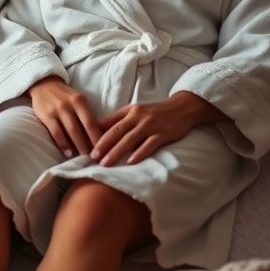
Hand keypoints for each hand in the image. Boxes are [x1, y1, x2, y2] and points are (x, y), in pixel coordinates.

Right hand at [30, 75, 102, 156]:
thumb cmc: (65, 97)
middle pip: (82, 128)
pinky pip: (56, 133)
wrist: (44, 85)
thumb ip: (86, 115)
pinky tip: (68, 153)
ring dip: (78, 146)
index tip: (103, 150)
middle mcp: (69, 104)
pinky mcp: (46, 116)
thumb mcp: (78, 101)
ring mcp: (57, 110)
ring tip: (84, 158)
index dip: (98, 137)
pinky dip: (63, 145)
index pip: (92, 122)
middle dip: (90, 145)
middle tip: (95, 158)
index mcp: (80, 100)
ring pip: (70, 132)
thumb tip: (99, 136)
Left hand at [91, 91, 225, 165]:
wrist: (182, 108)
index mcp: (130, 111)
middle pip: (118, 132)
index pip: (111, 125)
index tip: (87, 148)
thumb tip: (97, 125)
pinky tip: (131, 161)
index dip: (98, 136)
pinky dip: (140, 152)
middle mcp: (139, 117)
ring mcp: (151, 125)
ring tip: (106, 163)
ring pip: (130, 139)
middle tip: (92, 158)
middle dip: (104, 145)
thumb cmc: (155, 111)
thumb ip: (117, 118)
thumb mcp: (135, 110)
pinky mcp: (163, 133)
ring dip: (117, 151)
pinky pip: (149, 144)